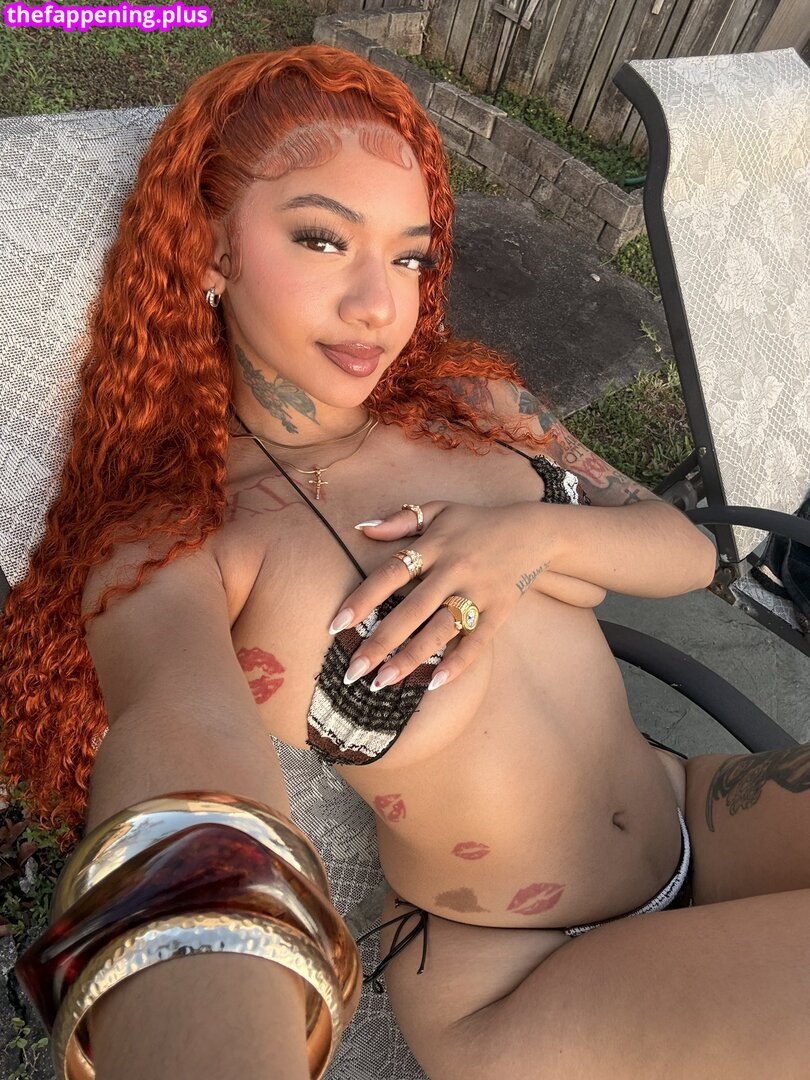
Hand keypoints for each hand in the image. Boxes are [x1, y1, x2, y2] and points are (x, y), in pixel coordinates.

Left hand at [328, 501, 552, 691]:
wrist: (533, 531)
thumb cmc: (476, 523)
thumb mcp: (439, 510)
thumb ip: (400, 520)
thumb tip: (360, 528)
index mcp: (434, 546)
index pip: (390, 573)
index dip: (362, 599)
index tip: (336, 624)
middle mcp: (454, 570)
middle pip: (410, 611)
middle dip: (379, 643)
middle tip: (352, 671)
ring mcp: (478, 592)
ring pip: (439, 631)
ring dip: (409, 659)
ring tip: (381, 683)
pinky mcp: (500, 611)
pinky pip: (477, 642)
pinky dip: (457, 663)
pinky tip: (434, 682)